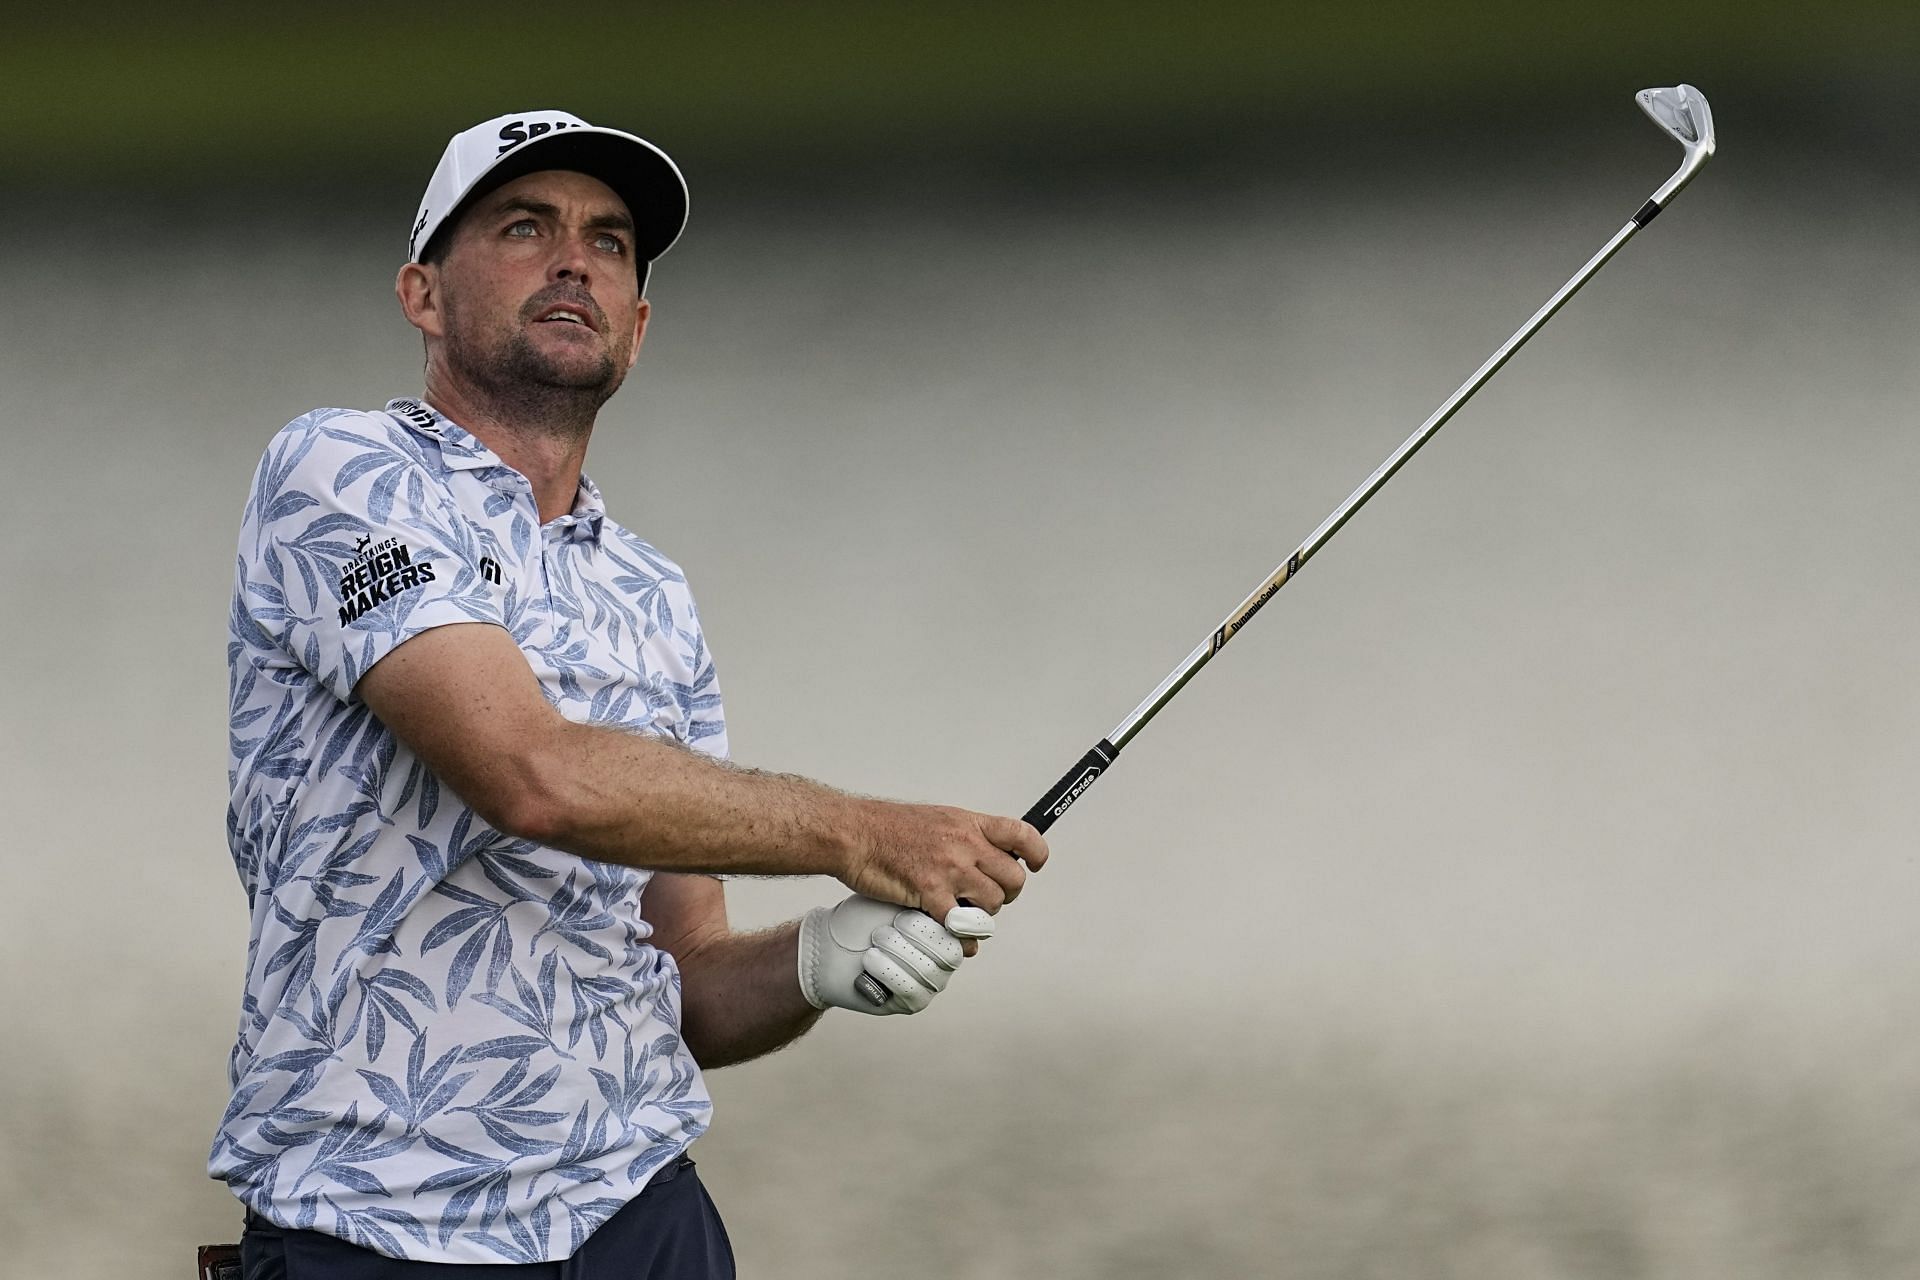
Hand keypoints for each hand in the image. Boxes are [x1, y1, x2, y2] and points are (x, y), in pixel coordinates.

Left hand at [797, 894, 996, 1014]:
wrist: (828, 944)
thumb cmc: (863, 916)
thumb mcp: (893, 900)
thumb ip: (926, 901)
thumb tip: (954, 901)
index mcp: (946, 928)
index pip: (966, 929)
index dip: (943, 921)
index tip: (910, 912)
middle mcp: (944, 957)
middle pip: (951, 952)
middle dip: (919, 935)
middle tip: (891, 924)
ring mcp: (931, 981)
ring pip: (929, 971)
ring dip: (898, 951)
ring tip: (876, 938)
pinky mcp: (912, 1002)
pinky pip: (911, 990)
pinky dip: (888, 972)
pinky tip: (870, 959)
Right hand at [842, 803, 1047, 923]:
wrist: (855, 834)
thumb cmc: (888, 828)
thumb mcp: (939, 819)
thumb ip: (967, 837)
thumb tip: (988, 858)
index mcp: (970, 823)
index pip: (1022, 834)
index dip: (1036, 853)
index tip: (1036, 865)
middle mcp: (966, 844)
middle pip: (1013, 879)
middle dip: (1005, 894)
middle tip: (987, 898)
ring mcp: (950, 870)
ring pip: (992, 905)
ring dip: (982, 916)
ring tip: (964, 912)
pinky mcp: (931, 894)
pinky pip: (961, 927)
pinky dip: (961, 938)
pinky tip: (953, 934)